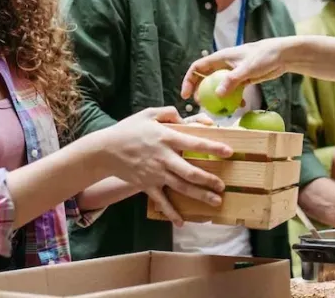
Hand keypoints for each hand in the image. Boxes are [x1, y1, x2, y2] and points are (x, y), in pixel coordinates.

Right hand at [98, 107, 233, 226]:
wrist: (104, 150)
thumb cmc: (128, 129)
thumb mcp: (148, 114)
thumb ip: (168, 113)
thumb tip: (184, 116)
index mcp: (166, 138)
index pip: (194, 143)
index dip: (213, 148)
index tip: (229, 152)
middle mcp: (164, 158)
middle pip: (190, 172)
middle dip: (209, 180)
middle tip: (223, 186)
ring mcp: (156, 174)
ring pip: (182, 187)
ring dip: (200, 195)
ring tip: (215, 201)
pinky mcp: (147, 185)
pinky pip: (161, 201)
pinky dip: (171, 213)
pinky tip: (182, 222)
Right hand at [180, 39, 288, 101]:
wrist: (282, 55)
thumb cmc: (264, 56)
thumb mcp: (247, 68)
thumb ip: (232, 80)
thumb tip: (218, 95)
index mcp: (220, 58)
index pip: (197, 67)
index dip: (189, 80)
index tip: (186, 95)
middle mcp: (224, 65)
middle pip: (206, 79)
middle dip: (201, 92)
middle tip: (201, 105)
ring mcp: (233, 73)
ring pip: (219, 86)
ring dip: (217, 98)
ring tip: (217, 110)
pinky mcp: (243, 79)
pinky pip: (233, 91)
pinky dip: (233, 99)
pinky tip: (239, 107)